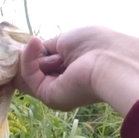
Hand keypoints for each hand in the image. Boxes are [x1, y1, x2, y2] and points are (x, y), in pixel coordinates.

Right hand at [15, 26, 138, 116]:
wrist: (110, 61)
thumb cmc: (96, 45)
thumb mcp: (66, 40)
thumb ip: (48, 47)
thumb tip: (34, 51)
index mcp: (73, 70)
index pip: (46, 65)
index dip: (37, 54)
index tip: (33, 43)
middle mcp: (64, 84)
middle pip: (36, 72)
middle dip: (30, 56)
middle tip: (31, 45)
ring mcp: (56, 91)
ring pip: (30, 74)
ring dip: (31, 56)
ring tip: (36, 44)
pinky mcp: (49, 97)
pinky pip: (30, 76)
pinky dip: (28, 60)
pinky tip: (33, 45)